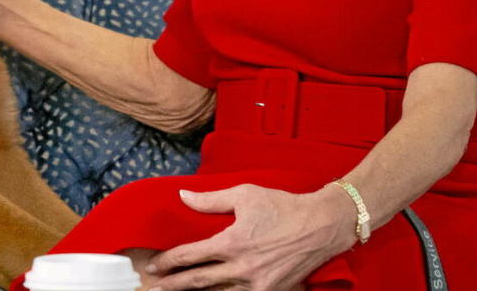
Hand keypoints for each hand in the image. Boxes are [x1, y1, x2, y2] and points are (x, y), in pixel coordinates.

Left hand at [144, 184, 355, 290]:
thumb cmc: (282, 206)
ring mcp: (258, 284)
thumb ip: (209, 200)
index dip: (169, 262)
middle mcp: (242, 268)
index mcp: (232, 243)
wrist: (322, 225)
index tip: (154, 265)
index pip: (190, 256)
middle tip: (154, 288)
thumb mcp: (244, 194)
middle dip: (174, 285)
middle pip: (199, 281)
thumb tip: (182, 196)